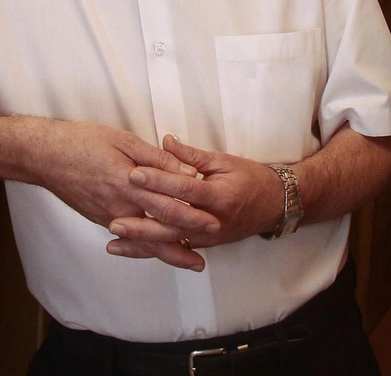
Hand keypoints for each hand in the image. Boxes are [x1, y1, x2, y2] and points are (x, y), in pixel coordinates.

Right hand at [30, 122, 217, 241]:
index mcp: (128, 182)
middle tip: (207, 252)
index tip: (214, 220)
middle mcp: (119, 205)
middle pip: (158, 229)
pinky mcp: (99, 219)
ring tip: (190, 262)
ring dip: (168, 252)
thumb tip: (186, 171)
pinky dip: (145, 248)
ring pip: (143, 240)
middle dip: (185, 239)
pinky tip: (158, 251)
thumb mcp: (124, 140)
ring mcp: (108, 216)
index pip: (167, 202)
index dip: (192, 213)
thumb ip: (156, 158)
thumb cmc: (83, 142)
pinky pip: (128, 238)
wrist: (45, 156)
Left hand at [105, 134, 284, 271]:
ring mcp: (209, 238)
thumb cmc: (252, 178)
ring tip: (114, 241)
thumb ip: (192, 156)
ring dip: (142, 243)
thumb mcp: (225, 161)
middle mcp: (214, 222)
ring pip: (171, 243)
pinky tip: (131, 250)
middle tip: (114, 218)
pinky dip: (153, 250)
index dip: (158, 182)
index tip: (133, 174)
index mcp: (220, 196)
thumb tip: (165, 141)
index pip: (183, 189)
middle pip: (173, 223)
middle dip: (142, 222)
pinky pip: (176, 250)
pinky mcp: (205, 245)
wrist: (276, 204)